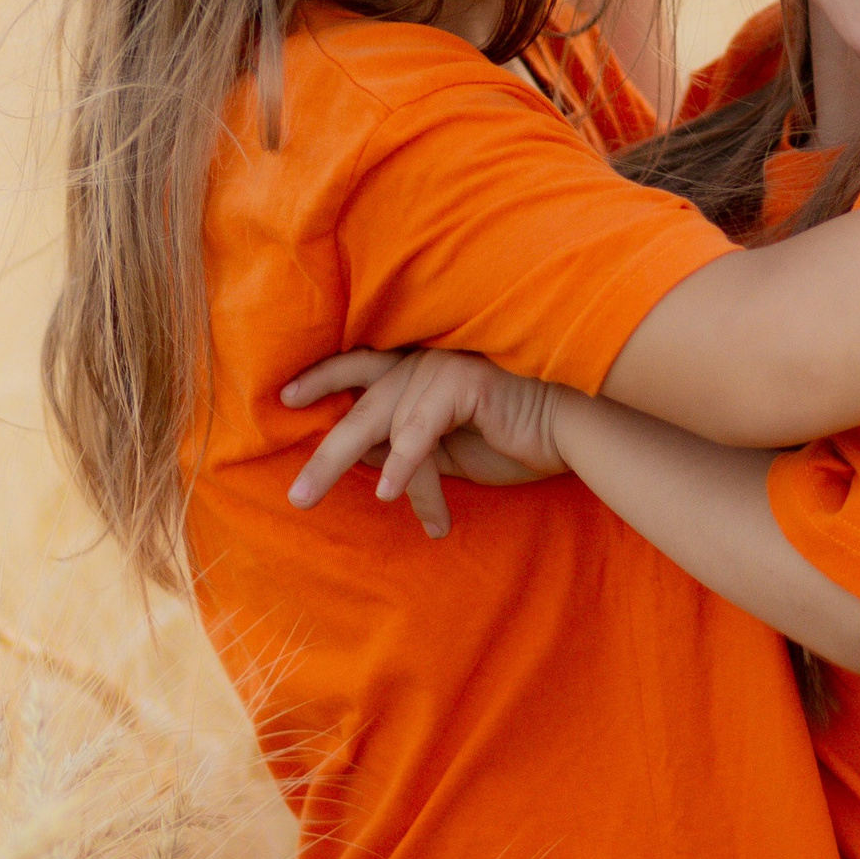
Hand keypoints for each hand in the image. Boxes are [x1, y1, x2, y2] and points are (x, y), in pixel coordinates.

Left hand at [281, 349, 567, 538]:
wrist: (576, 429)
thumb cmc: (517, 438)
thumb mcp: (447, 450)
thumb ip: (405, 447)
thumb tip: (357, 458)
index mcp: (420, 367)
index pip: (359, 367)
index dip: (321, 379)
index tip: (283, 397)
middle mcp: (424, 360)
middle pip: (359, 405)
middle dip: (323, 453)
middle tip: (295, 494)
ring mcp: (442, 368)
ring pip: (382, 423)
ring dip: (356, 471)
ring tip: (315, 498)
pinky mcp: (462, 385)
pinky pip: (420, 431)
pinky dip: (403, 464)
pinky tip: (390, 493)